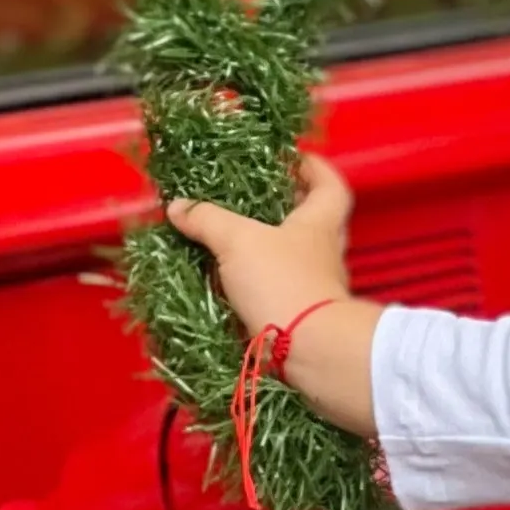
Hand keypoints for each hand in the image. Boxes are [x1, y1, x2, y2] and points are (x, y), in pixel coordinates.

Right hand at [166, 149, 354, 335]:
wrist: (309, 352)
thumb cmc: (284, 284)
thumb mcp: (238, 241)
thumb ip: (207, 220)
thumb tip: (179, 207)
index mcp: (320, 223)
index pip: (330, 185)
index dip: (314, 167)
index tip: (292, 158)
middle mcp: (323, 253)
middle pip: (311, 220)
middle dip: (284, 207)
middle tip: (251, 197)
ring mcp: (314, 287)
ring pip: (292, 257)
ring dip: (264, 247)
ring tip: (228, 237)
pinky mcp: (299, 316)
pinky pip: (277, 290)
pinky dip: (254, 283)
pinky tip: (227, 279)